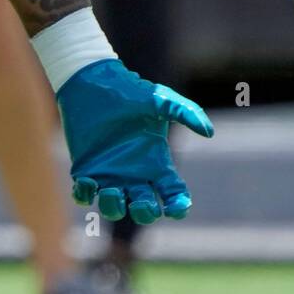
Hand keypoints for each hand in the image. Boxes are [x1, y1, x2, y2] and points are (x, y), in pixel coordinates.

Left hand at [57, 58, 213, 222]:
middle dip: (145, 213)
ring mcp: (109, 173)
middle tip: (142, 201)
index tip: (176, 208)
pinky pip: (84, 194)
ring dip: (114, 207)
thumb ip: (186, 112)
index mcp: (156, 162)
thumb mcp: (160, 100)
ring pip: (114, 207)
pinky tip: (87, 182)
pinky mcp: (86, 167)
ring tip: (111, 190)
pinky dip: (84, 195)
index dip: (178, 206)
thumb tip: (209, 132)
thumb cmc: (129, 91)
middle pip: (145, 208)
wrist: (93, 81)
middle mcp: (134, 173)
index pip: (173, 194)